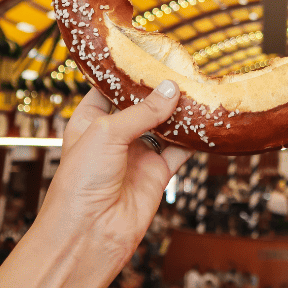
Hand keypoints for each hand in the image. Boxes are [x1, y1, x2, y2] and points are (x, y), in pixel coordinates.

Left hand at [38, 81, 191, 270]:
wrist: (89, 235)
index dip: (128, 72)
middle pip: (141, 104)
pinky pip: (181, 150)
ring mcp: (137, 154)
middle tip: (183, 66)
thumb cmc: (80, 183)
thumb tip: (171, 89)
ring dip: (180, 111)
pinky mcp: (157, 173)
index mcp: (90, 121)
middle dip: (160, 89)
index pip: (109, 88)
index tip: (150, 53)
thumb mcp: (106, 134)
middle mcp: (114, 136)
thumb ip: (141, 111)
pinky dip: (195, 138)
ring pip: (164, 125)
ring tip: (199, 87)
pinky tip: (207, 122)